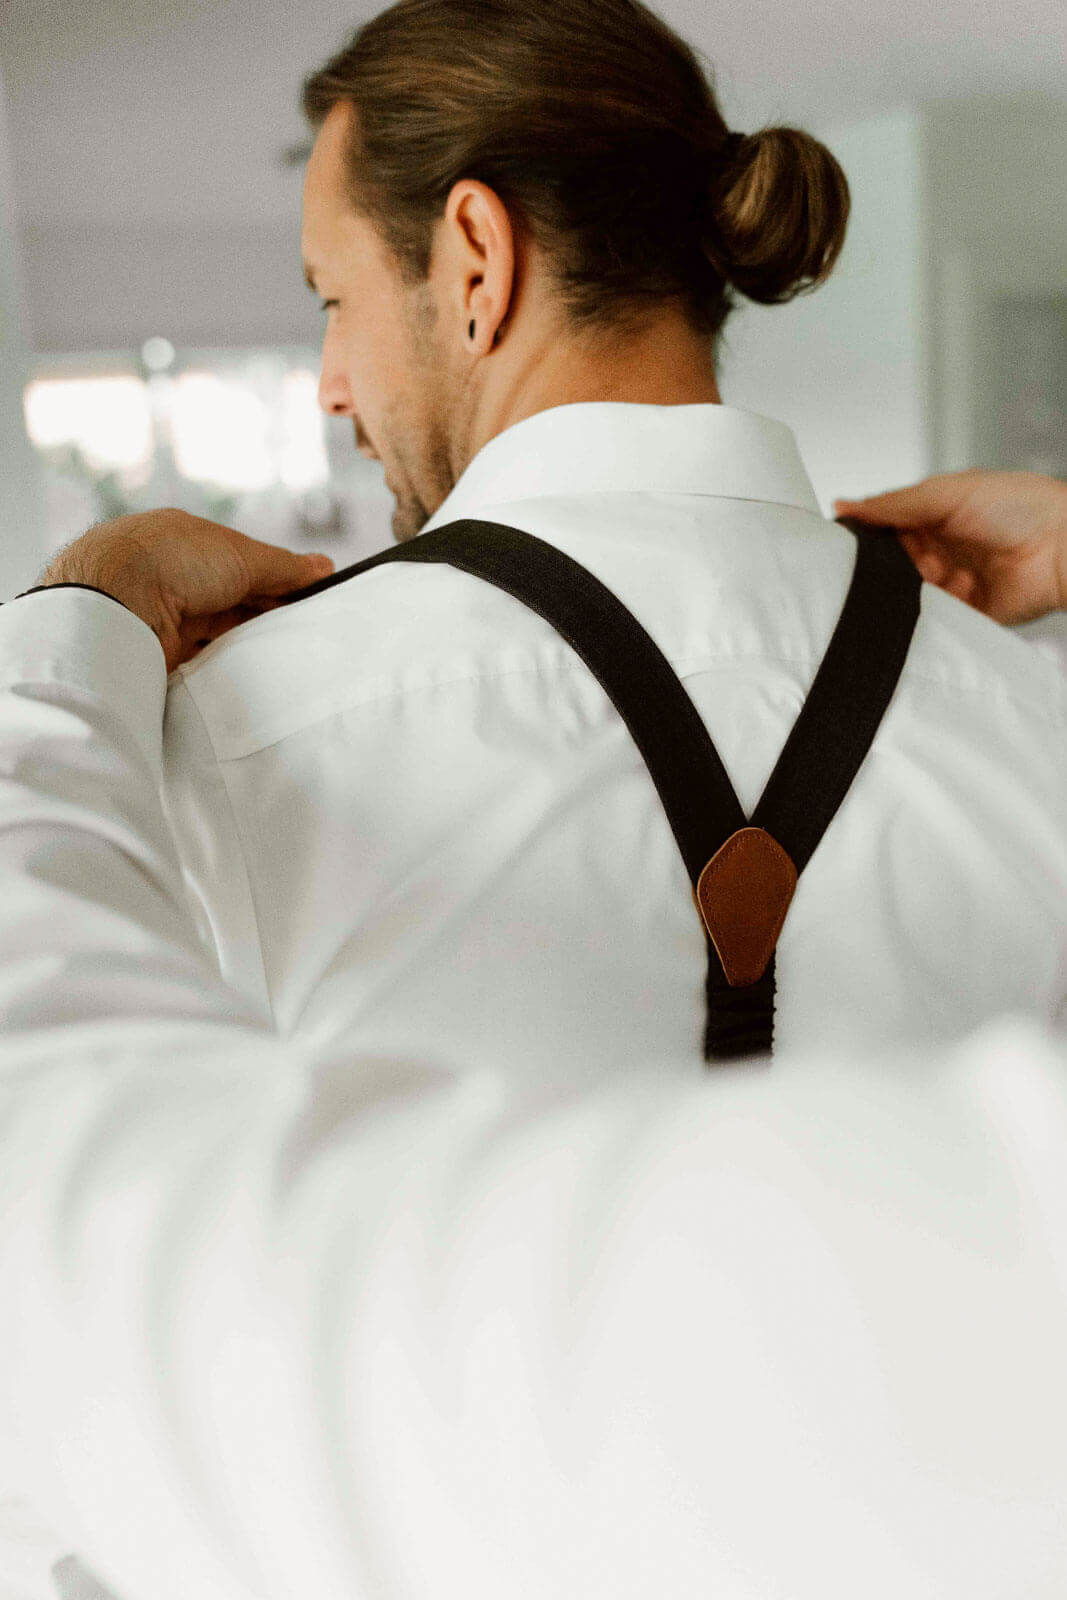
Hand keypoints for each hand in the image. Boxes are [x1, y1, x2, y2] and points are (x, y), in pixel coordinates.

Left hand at [43, 509, 334, 673]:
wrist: (116, 600)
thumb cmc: (177, 560)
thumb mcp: (244, 555)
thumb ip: (285, 567)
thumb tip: (324, 566)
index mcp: (190, 544)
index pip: (246, 564)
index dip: (281, 581)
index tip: (314, 600)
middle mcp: (176, 578)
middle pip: (237, 601)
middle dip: (271, 613)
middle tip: (313, 630)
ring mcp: (168, 617)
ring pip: (224, 633)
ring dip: (254, 641)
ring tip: (295, 653)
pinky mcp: (164, 654)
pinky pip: (207, 660)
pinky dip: (232, 664)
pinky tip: (260, 671)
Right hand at [833, 469, 1066, 625]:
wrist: (1063, 547)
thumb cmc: (1021, 507)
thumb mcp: (947, 493)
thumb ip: (894, 504)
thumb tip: (845, 506)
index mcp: (935, 516)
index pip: (886, 528)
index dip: (868, 536)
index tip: (847, 542)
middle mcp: (942, 549)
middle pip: (893, 564)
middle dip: (888, 565)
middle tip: (889, 560)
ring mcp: (953, 582)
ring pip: (909, 592)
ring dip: (912, 585)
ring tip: (931, 572)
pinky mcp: (965, 613)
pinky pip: (933, 618)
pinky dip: (930, 610)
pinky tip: (944, 593)